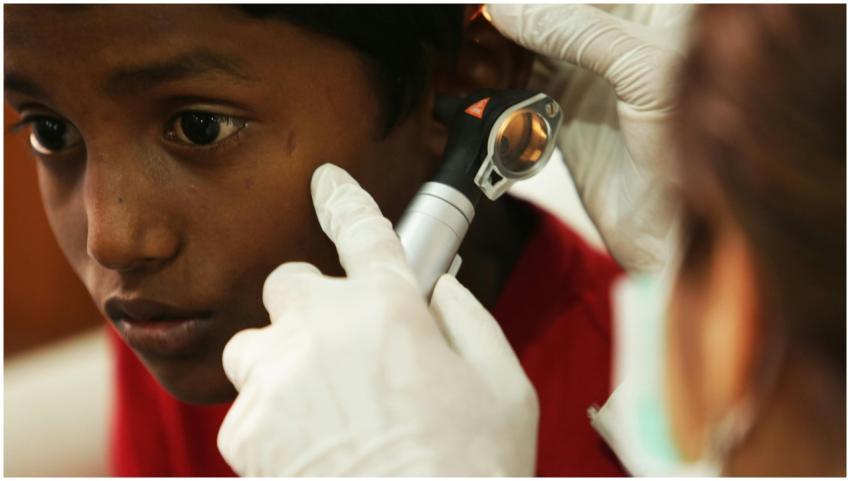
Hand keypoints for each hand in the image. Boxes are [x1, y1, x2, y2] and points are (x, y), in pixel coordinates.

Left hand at [217, 163, 538, 475]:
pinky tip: (312, 446)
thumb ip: (470, 321)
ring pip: (255, 342)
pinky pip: (246, 404)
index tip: (326, 182)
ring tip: (319, 401)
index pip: (363, 230)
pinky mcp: (246, 430)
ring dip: (282, 360)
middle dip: (313, 305)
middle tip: (341, 345)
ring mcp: (278, 378)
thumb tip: (442, 288)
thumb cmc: (471, 469)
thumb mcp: (503, 385)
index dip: (344, 199)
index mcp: (391, 309)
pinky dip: (272, 418)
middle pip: (289, 282)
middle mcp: (325, 329)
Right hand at [487, 4, 693, 272]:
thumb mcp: (645, 71)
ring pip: (535, 37)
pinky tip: (480, 71)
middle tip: (479, 14)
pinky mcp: (565, 108)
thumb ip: (580, 30)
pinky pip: (523, 79)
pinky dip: (499, 75)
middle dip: (517, 11)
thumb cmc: (691, 155)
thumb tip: (510, 6)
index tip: (501, 1)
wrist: (669, 237)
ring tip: (470, 36)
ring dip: (502, 38)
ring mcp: (593, 71)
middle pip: (559, 8)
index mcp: (662, 11)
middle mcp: (626, 35)